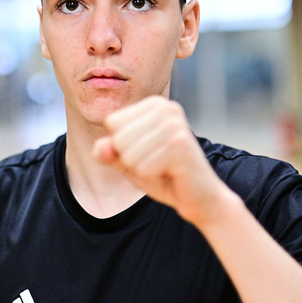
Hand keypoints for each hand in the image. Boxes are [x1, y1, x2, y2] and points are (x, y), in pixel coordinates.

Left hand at [92, 96, 231, 225]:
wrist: (200, 198)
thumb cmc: (164, 176)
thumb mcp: (128, 162)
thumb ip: (108, 152)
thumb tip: (102, 147)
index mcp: (155, 104)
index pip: (112, 122)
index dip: (122, 146)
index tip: (148, 151)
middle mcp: (167, 107)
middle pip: (118, 137)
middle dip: (131, 159)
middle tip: (157, 163)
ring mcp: (175, 124)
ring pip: (128, 153)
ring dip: (142, 169)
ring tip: (164, 167)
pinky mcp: (180, 144)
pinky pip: (142, 167)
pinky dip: (152, 176)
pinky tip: (172, 173)